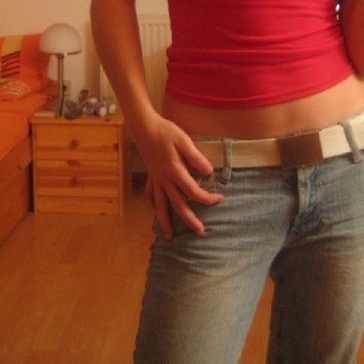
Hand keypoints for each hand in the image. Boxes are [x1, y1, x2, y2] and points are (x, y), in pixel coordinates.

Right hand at [134, 117, 223, 239]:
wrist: (144, 127)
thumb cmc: (165, 131)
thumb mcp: (184, 140)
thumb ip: (196, 157)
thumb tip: (209, 172)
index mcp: (174, 170)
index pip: (193, 191)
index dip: (207, 198)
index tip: (219, 198)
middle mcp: (164, 179)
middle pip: (177, 204)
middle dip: (189, 219)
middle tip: (200, 231)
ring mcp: (156, 178)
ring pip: (161, 205)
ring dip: (165, 221)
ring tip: (169, 236)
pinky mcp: (151, 175)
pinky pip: (150, 194)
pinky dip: (153, 204)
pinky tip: (155, 210)